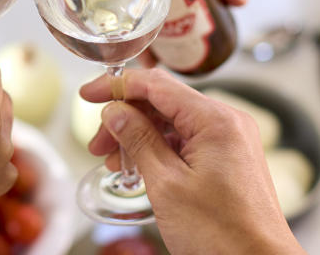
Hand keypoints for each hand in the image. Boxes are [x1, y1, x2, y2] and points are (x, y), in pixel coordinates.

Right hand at [81, 69, 303, 254]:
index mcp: (215, 120)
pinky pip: (187, 140)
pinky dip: (159, 149)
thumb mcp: (166, 184)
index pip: (156, 85)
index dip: (117, 86)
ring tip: (115, 162)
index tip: (88, 94)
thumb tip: (115, 112)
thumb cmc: (222, 234)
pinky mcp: (229, 158)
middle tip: (98, 143)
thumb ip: (138, 139)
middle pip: (163, 102)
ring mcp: (230, 140)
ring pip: (173, 122)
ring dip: (139, 136)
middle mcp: (227, 122)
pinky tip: (139, 168)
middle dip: (126, 118)